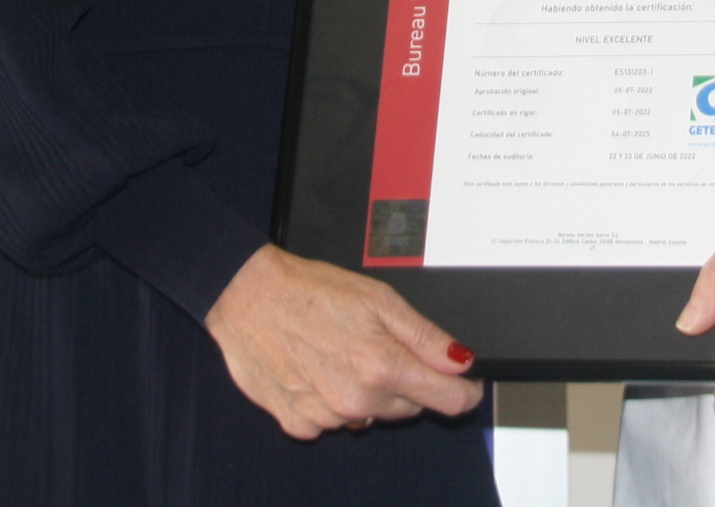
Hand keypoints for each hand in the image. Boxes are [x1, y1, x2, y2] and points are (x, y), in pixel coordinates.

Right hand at [205, 244, 482, 438]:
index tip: (466, 383)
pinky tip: (317, 369)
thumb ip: (425, 336)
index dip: (464, 390)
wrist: (248, 297)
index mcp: (382, 366)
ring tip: (340, 352)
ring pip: (370, 415)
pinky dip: (331, 402)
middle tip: (380, 345)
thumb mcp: (379, 299)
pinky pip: (331, 421)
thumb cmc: (310, 290)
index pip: (447, 400)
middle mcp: (357, 400)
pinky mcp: (298, 424)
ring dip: (367, 392)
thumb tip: (462, 361)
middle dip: (407, 382)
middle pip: (409, 407)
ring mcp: (326, 417)